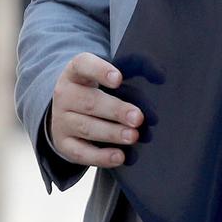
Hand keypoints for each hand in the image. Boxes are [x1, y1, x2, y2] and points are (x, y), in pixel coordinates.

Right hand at [48, 53, 142, 167]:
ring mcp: (61, 121)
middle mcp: (65, 95)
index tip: (119, 79)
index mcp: (75, 72)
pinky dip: (100, 156)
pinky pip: (80, 152)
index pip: (83, 65)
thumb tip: (161, 75)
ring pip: (86, 128)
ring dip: (111, 133)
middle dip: (116, 110)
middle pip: (89, 102)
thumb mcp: (108, 74)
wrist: (66, 112)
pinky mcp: (64, 144)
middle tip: (138, 117)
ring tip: (133, 136)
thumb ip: (135, 67)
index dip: (99, 70)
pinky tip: (119, 156)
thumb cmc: (96, 89)